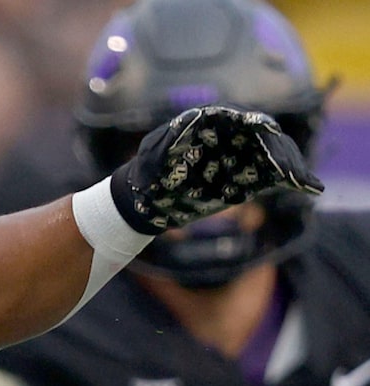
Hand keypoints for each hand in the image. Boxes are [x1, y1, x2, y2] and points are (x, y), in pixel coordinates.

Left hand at [112, 105, 321, 235]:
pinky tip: (308, 187)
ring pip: (274, 155)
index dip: (259, 129)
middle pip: (267, 138)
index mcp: (214, 122)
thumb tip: (190, 118)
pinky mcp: (245, 176)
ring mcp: (241, 154)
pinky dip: (289, 180)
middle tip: (293, 171)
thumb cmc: (147, 171)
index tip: (269, 137)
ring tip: (305, 182)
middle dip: (282, 152)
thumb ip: (169, 138)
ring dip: (291, 167)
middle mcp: (233, 134)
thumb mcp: (151, 154)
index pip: (244, 121)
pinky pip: (271, 176)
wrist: (147, 197)